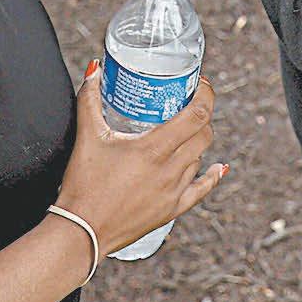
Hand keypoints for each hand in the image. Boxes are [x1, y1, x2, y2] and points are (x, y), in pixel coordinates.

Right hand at [54, 68, 224, 258]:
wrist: (82, 232)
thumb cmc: (83, 185)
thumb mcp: (88, 136)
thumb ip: (90, 99)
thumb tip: (94, 69)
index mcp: (153, 149)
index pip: (196, 116)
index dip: (204, 95)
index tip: (199, 83)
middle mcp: (170, 170)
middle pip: (203, 134)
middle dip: (202, 113)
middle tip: (190, 101)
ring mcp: (174, 192)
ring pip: (201, 157)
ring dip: (198, 139)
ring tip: (186, 127)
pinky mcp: (172, 210)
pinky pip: (201, 190)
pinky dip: (213, 176)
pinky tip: (219, 168)